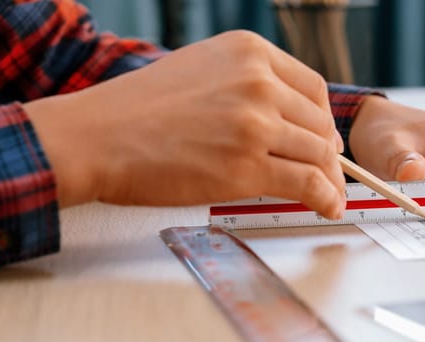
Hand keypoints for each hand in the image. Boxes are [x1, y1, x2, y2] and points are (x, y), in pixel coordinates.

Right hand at [24, 30, 346, 218]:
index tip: (324, 136)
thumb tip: (285, 115)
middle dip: (327, 152)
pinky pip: (306, 182)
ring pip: (317, 153)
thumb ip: (245, 84)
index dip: (323, 118)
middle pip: (318, 122)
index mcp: (248, 52)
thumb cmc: (136, 109)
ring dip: (329, 179)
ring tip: (330, 195)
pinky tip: (327, 206)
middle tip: (328, 171)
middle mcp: (258, 83)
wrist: (95, 137)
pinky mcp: (247, 167)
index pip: (312, 87)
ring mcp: (255, 124)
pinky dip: (324, 197)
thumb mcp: (201, 69)